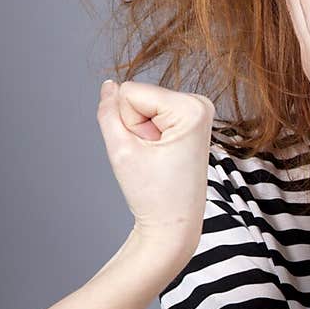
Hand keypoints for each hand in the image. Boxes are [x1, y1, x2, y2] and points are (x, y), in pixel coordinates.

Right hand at [96, 79, 214, 257]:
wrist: (173, 223)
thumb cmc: (152, 193)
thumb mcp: (121, 149)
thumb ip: (108, 111)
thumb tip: (109, 84)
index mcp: (191, 107)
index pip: (130, 92)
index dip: (129, 125)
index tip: (148, 151)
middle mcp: (200, 103)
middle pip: (138, 96)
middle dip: (137, 128)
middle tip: (154, 157)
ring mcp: (198, 111)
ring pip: (143, 104)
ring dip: (143, 132)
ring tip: (159, 158)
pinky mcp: (192, 119)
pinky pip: (153, 114)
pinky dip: (151, 135)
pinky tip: (163, 155)